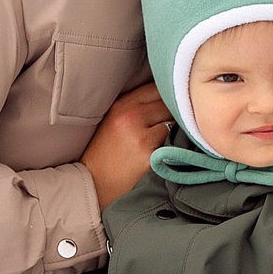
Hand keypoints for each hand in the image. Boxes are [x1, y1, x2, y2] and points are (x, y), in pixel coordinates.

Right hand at [81, 82, 171, 207]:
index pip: (156, 87)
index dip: (167, 94)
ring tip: (166, 141)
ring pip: (175, 123)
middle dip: (175, 112)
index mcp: (121, 106)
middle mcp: (130, 117)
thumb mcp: (113, 122)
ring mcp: (142, 137)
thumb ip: (137, 106)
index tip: (172, 104)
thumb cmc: (106, 154)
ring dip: (177, 130)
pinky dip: (175, 146)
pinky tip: (165, 154)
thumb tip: (170, 95)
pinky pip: (174, 143)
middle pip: (169, 103)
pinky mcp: (151, 157)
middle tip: (174, 124)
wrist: (95, 186)